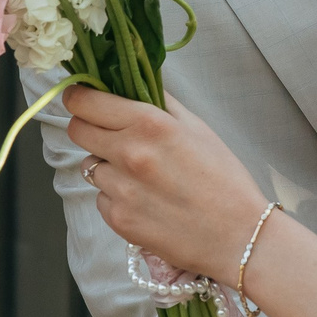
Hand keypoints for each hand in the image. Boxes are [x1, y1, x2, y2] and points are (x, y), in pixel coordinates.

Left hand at [64, 87, 271, 277]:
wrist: (239, 236)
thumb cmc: (224, 179)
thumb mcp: (197, 127)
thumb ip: (160, 102)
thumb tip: (132, 80)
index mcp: (149, 124)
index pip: (85, 102)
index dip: (78, 98)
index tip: (81, 98)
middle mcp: (128, 154)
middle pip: (77, 131)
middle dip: (88, 127)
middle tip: (109, 133)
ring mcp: (120, 189)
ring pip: (90, 167)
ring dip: (107, 166)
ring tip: (142, 176)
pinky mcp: (118, 220)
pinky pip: (101, 198)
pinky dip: (116, 196)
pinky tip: (146, 201)